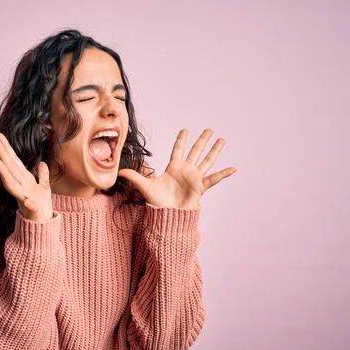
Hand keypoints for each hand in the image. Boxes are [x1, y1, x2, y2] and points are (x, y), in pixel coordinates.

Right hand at [0, 132, 53, 221]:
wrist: (43, 225)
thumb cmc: (41, 206)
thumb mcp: (44, 188)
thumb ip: (42, 175)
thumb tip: (42, 163)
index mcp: (25, 180)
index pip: (15, 161)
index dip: (8, 148)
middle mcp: (21, 186)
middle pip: (10, 168)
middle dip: (2, 154)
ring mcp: (24, 198)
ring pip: (12, 184)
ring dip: (4, 173)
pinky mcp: (30, 211)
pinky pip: (30, 207)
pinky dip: (28, 204)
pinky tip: (27, 200)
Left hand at [117, 128, 236, 208]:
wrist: (168, 216)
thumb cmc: (157, 203)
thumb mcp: (145, 187)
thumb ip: (135, 177)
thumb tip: (120, 171)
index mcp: (173, 168)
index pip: (178, 150)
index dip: (181, 140)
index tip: (185, 130)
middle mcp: (185, 171)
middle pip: (196, 151)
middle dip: (202, 140)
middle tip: (209, 129)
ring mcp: (194, 178)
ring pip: (207, 160)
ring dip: (215, 150)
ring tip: (222, 140)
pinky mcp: (201, 187)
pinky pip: (214, 179)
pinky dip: (224, 174)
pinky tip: (233, 168)